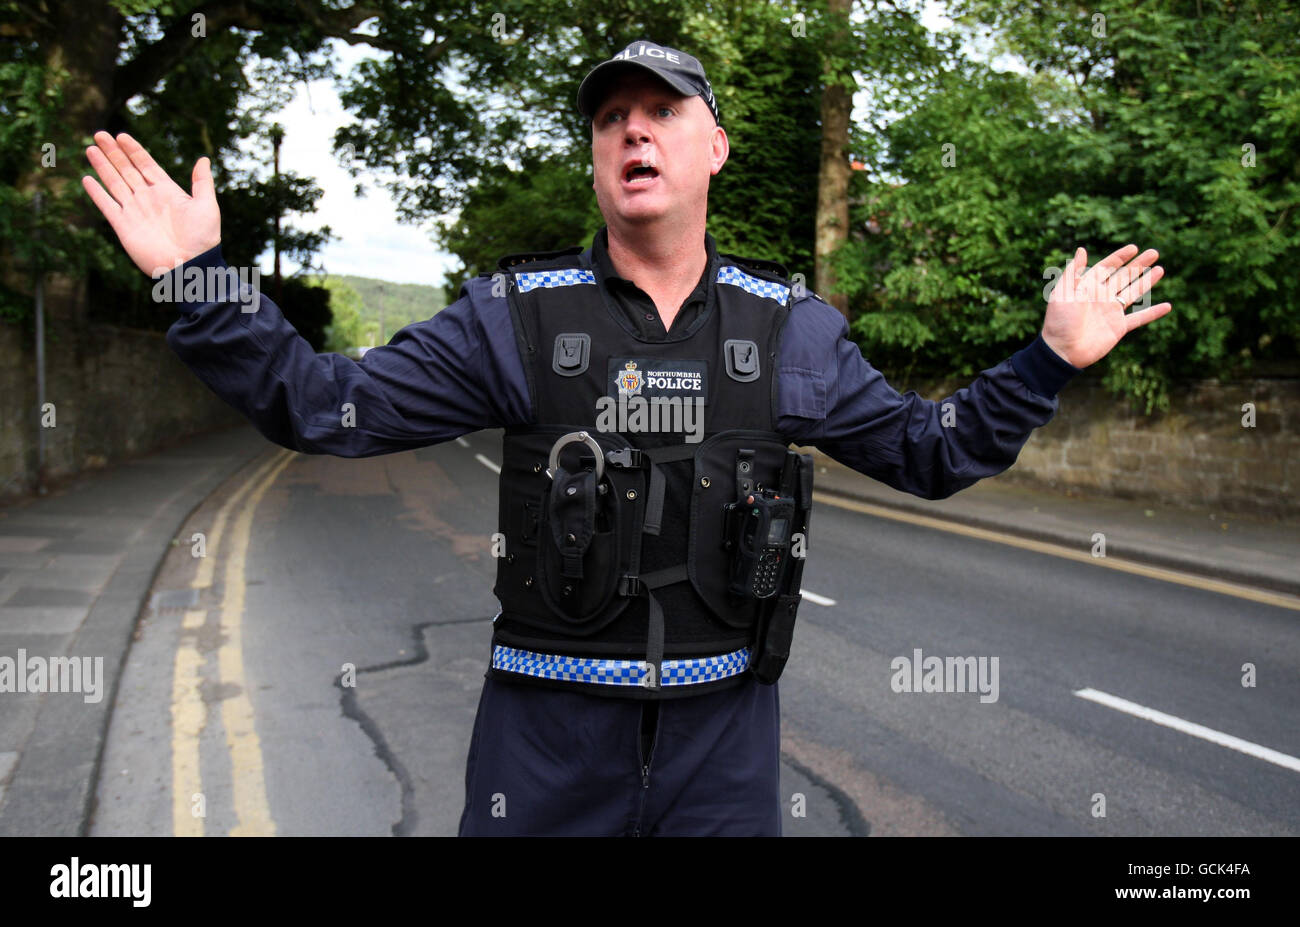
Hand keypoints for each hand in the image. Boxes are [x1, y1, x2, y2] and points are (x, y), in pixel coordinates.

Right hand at [81, 131, 220, 275]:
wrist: (190, 265)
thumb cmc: (203, 238)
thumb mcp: (207, 206)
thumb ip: (202, 182)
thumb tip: (204, 159)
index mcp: (167, 191)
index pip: (146, 164)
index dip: (133, 150)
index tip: (121, 136)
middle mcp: (148, 198)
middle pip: (126, 169)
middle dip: (113, 152)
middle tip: (99, 134)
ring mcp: (135, 211)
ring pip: (114, 183)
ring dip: (102, 166)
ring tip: (90, 149)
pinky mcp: (123, 226)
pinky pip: (107, 206)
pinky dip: (97, 193)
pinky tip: (87, 179)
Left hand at [1042, 244, 1171, 367]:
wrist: (1062, 351)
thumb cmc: (1058, 322)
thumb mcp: (1062, 294)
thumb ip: (1072, 273)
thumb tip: (1082, 250)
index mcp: (1087, 287)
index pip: (1106, 267)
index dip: (1119, 257)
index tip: (1134, 248)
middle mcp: (1101, 297)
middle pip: (1124, 276)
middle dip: (1139, 264)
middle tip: (1154, 252)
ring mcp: (1111, 312)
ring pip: (1133, 293)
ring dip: (1147, 281)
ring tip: (1161, 269)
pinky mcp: (1118, 327)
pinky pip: (1139, 318)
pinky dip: (1153, 313)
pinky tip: (1167, 306)